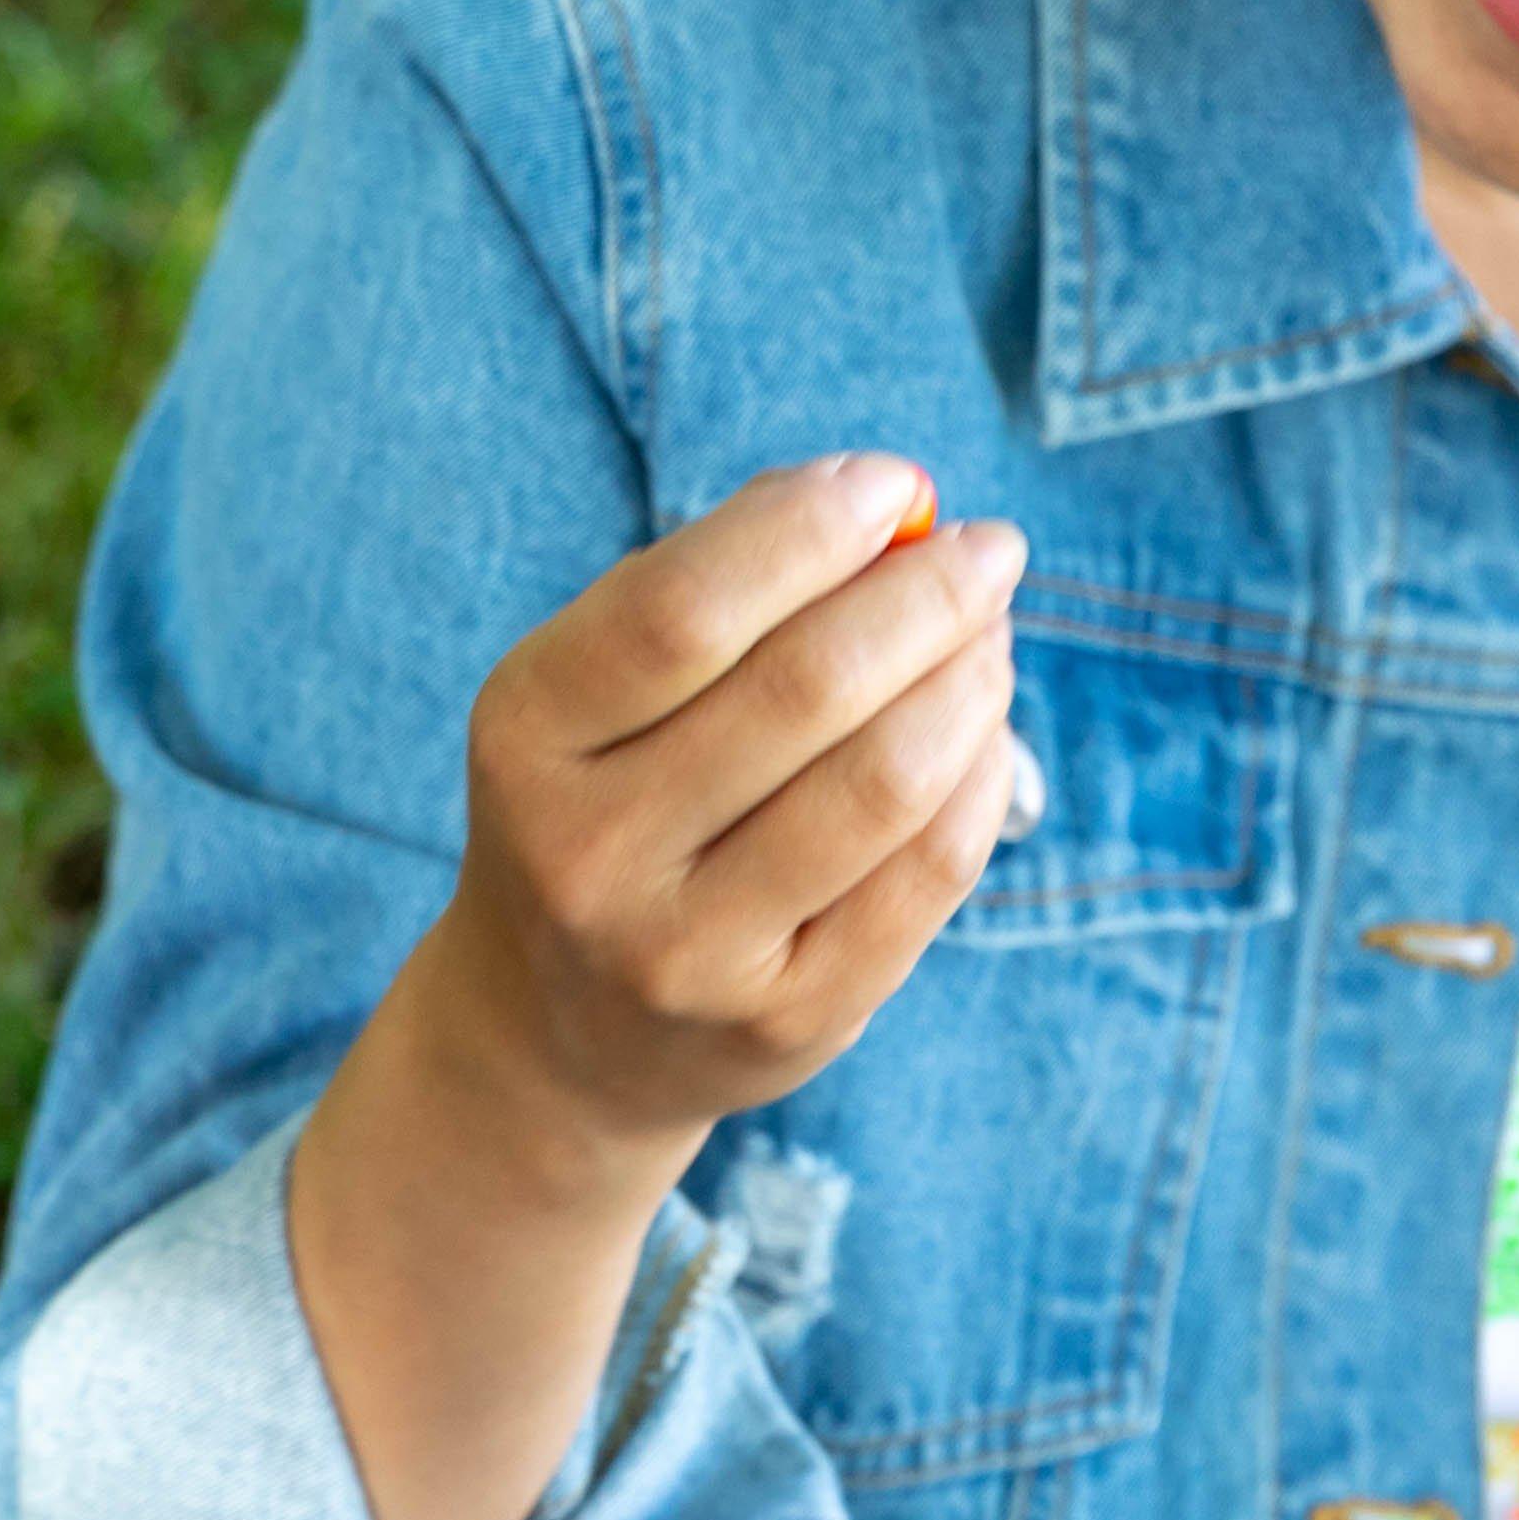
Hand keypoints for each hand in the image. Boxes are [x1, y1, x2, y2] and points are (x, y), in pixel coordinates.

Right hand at [400, 455, 1037, 1168]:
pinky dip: (980, 778)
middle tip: (990, 551)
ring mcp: (689, 954)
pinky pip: (927, 874)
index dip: (808, 529)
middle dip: (925, 596)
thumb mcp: (597, 694)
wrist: (555, 1035)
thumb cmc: (607, 807)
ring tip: (989, 637)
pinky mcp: (787, 1022)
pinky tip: (981, 734)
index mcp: (528, 736)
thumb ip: (717, 587)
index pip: (682, 610)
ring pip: (883, 782)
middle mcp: (593, 854)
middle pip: (803, 690)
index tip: (895, 484)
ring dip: (969, 681)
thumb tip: (887, 503)